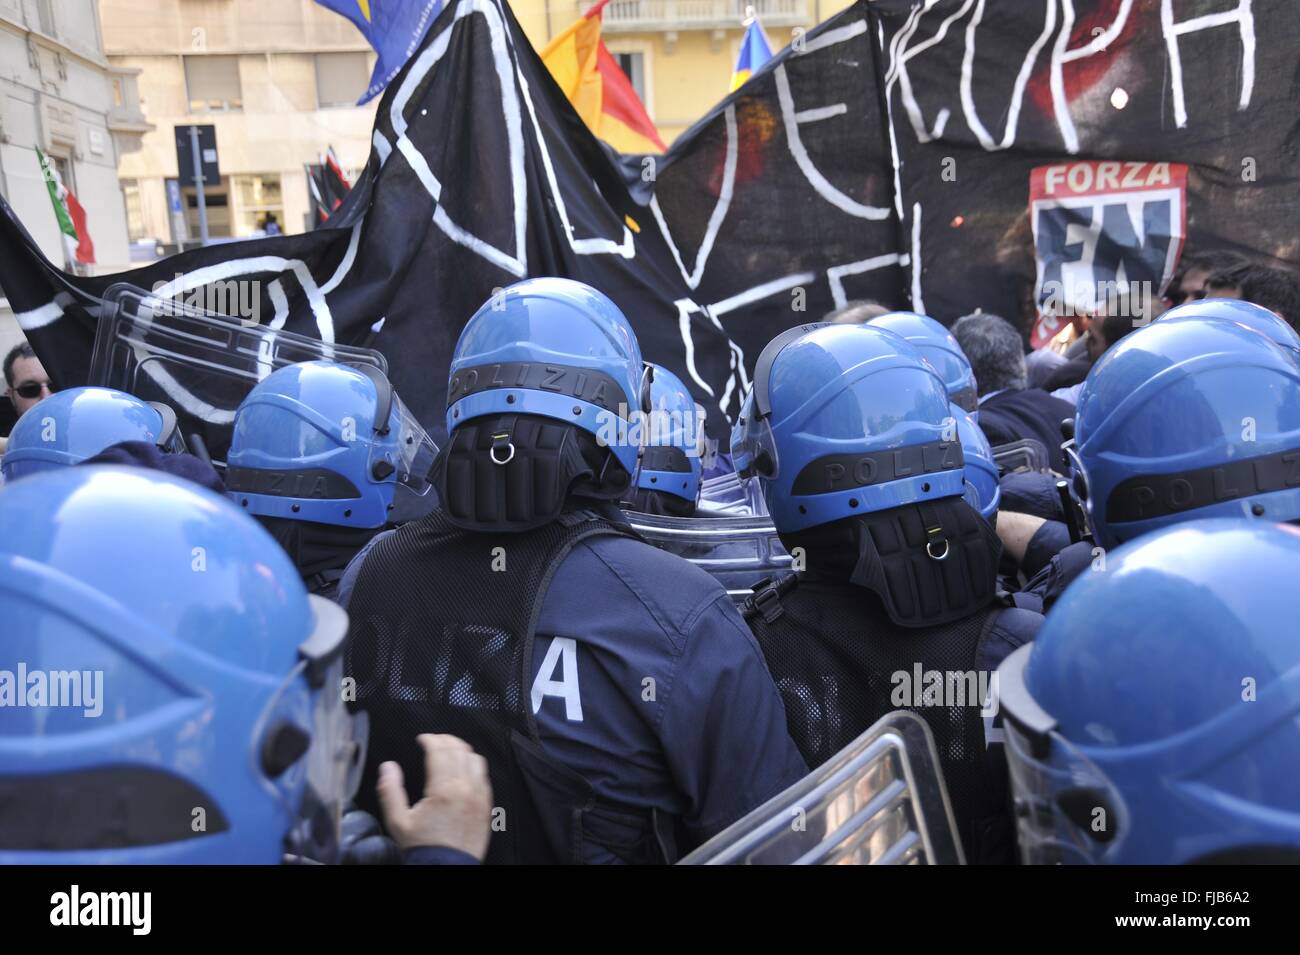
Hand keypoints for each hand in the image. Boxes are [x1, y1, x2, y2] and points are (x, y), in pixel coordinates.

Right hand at [376, 734, 492, 860]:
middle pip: (459, 750)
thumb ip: (390, 791)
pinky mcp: (487, 806)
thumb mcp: (398, 822)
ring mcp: (480, 797)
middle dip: (445, 740)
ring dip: (462, 750)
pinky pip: (485, 776)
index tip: (422, 739)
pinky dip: (474, 765)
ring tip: (449, 750)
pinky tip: (464, 769)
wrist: (446, 870)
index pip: (440, 751)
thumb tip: (388, 766)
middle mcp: (466, 788)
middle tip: (434, 740)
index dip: (430, 739)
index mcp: (444, 789)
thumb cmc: (422, 848)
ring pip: (476, 760)